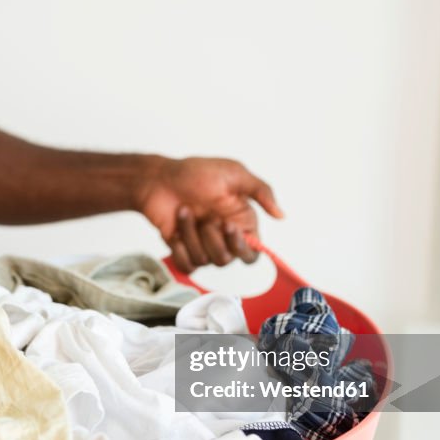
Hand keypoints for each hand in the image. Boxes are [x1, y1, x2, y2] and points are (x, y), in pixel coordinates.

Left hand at [135, 156, 282, 272]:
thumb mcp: (233, 173)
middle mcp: (223, 237)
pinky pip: (187, 266)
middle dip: (213, 239)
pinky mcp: (182, 251)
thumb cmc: (194, 173)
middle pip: (227, 259)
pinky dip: (179, 249)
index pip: (252, 253)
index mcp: (240, 222)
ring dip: (191, 234)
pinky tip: (174, 231)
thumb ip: (261, 191)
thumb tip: (281, 215)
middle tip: (206, 217)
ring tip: (184, 211)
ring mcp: (202, 245)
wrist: (158, 179)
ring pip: (205, 260)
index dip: (242, 247)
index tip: (228, 227)